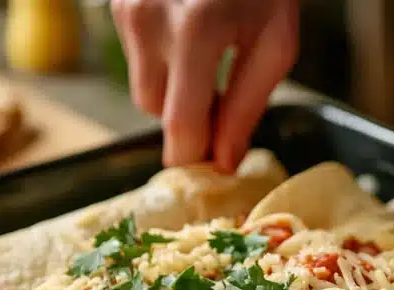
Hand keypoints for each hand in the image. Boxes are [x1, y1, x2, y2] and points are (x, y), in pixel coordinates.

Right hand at [112, 0, 298, 171]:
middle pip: (157, 112)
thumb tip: (224, 160)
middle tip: (223, 106)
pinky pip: (137, 59)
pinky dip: (163, 63)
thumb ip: (246, 105)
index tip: (215, 170)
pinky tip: (190, 38)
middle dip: (190, 120)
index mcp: (196, 32)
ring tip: (209, 63)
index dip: (195, 157)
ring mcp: (126, 9)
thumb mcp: (275, 42)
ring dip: (174, 92)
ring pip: (143, 89)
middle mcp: (149, 20)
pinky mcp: (117, 3)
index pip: (181, 124)